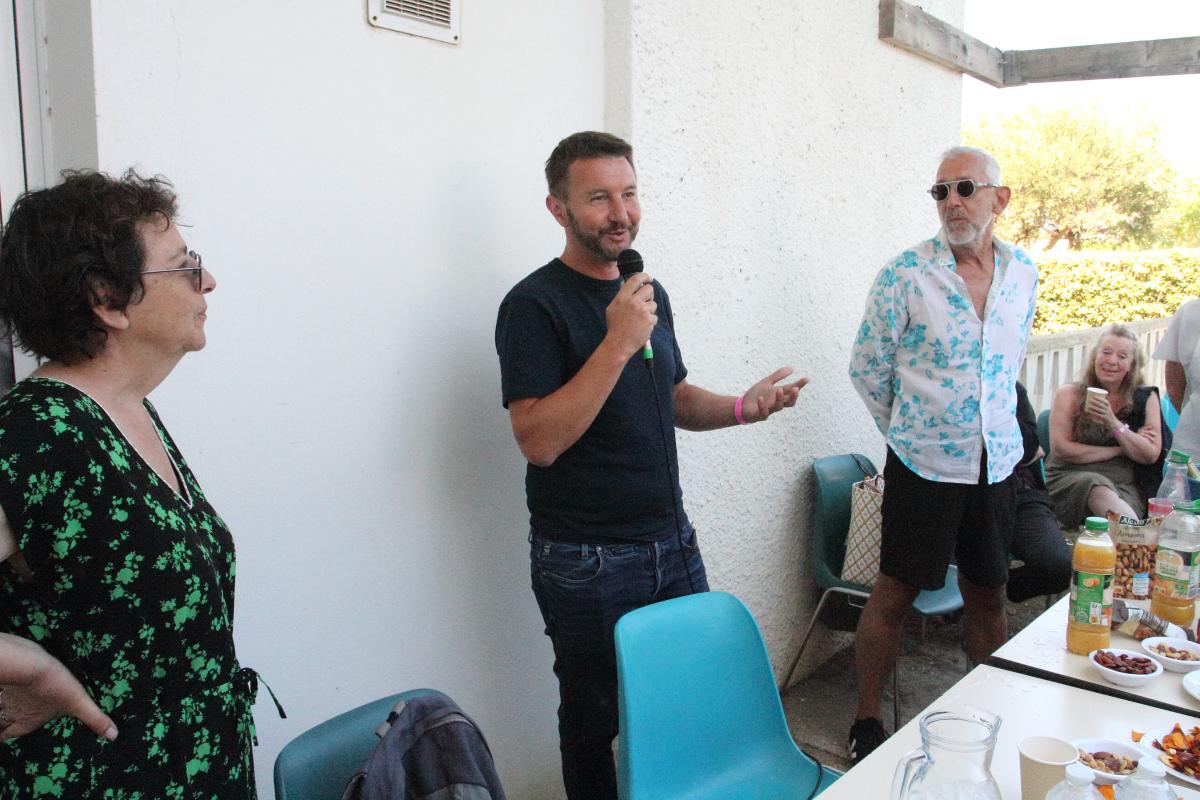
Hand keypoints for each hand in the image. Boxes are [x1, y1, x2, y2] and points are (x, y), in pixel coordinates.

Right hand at [0, 634, 115, 740]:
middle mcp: (12, 711)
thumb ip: (95, 719)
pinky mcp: (6, 678)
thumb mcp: (80, 703)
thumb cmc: (55, 685)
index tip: (4, 736)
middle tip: (3, 724)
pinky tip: (5, 685)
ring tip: (3, 706)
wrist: (32, 663)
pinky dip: (1, 689)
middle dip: (0, 725)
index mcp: (26, 721)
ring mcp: (6, 694)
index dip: (5, 737)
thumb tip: (113, 735)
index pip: (8, 735)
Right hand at [604, 274, 656, 358]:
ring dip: (649, 311)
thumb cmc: (615, 326)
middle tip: (646, 301)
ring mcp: (642, 311)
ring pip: (653, 304)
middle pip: (649, 289)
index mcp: (622, 297)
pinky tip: (641, 327)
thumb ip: (621, 296)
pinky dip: (650, 322)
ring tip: (640, 320)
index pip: (635, 280)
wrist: (619, 343)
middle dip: (649, 294)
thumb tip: (628, 285)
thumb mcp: (612, 308)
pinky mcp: (649, 320)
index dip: (644, 276)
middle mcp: (633, 302)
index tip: (649, 278)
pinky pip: (654, 317)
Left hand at [739, 367, 809, 422]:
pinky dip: (762, 405)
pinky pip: (763, 412)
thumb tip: (792, 369)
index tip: (807, 379)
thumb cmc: (756, 394)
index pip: (792, 390)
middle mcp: (776, 403)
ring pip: (778, 407)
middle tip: (795, 388)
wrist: (742, 405)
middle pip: (789, 402)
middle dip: (793, 396)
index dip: (799, 385)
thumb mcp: (767, 382)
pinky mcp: (760, 415)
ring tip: (779, 390)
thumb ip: (778, 376)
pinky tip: (761, 398)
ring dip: (779, 399)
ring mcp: (769, 410)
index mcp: (779, 395)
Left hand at [1084, 393, 1119, 430]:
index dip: (1100, 398)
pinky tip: (1089, 412)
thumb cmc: (1108, 416)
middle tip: (1090, 400)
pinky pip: (1098, 415)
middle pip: (1101, 405)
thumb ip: (1101, 408)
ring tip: (1088, 406)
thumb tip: (1090, 405)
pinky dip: (1093, 413)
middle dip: (1095, 401)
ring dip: (1093, 407)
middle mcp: (1108, 409)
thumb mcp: (1106, 411)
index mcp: (1109, 407)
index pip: (1105, 401)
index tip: (1094, 396)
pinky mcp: (1105, 418)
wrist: (1113, 423)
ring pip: (1099, 409)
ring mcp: (1107, 414)